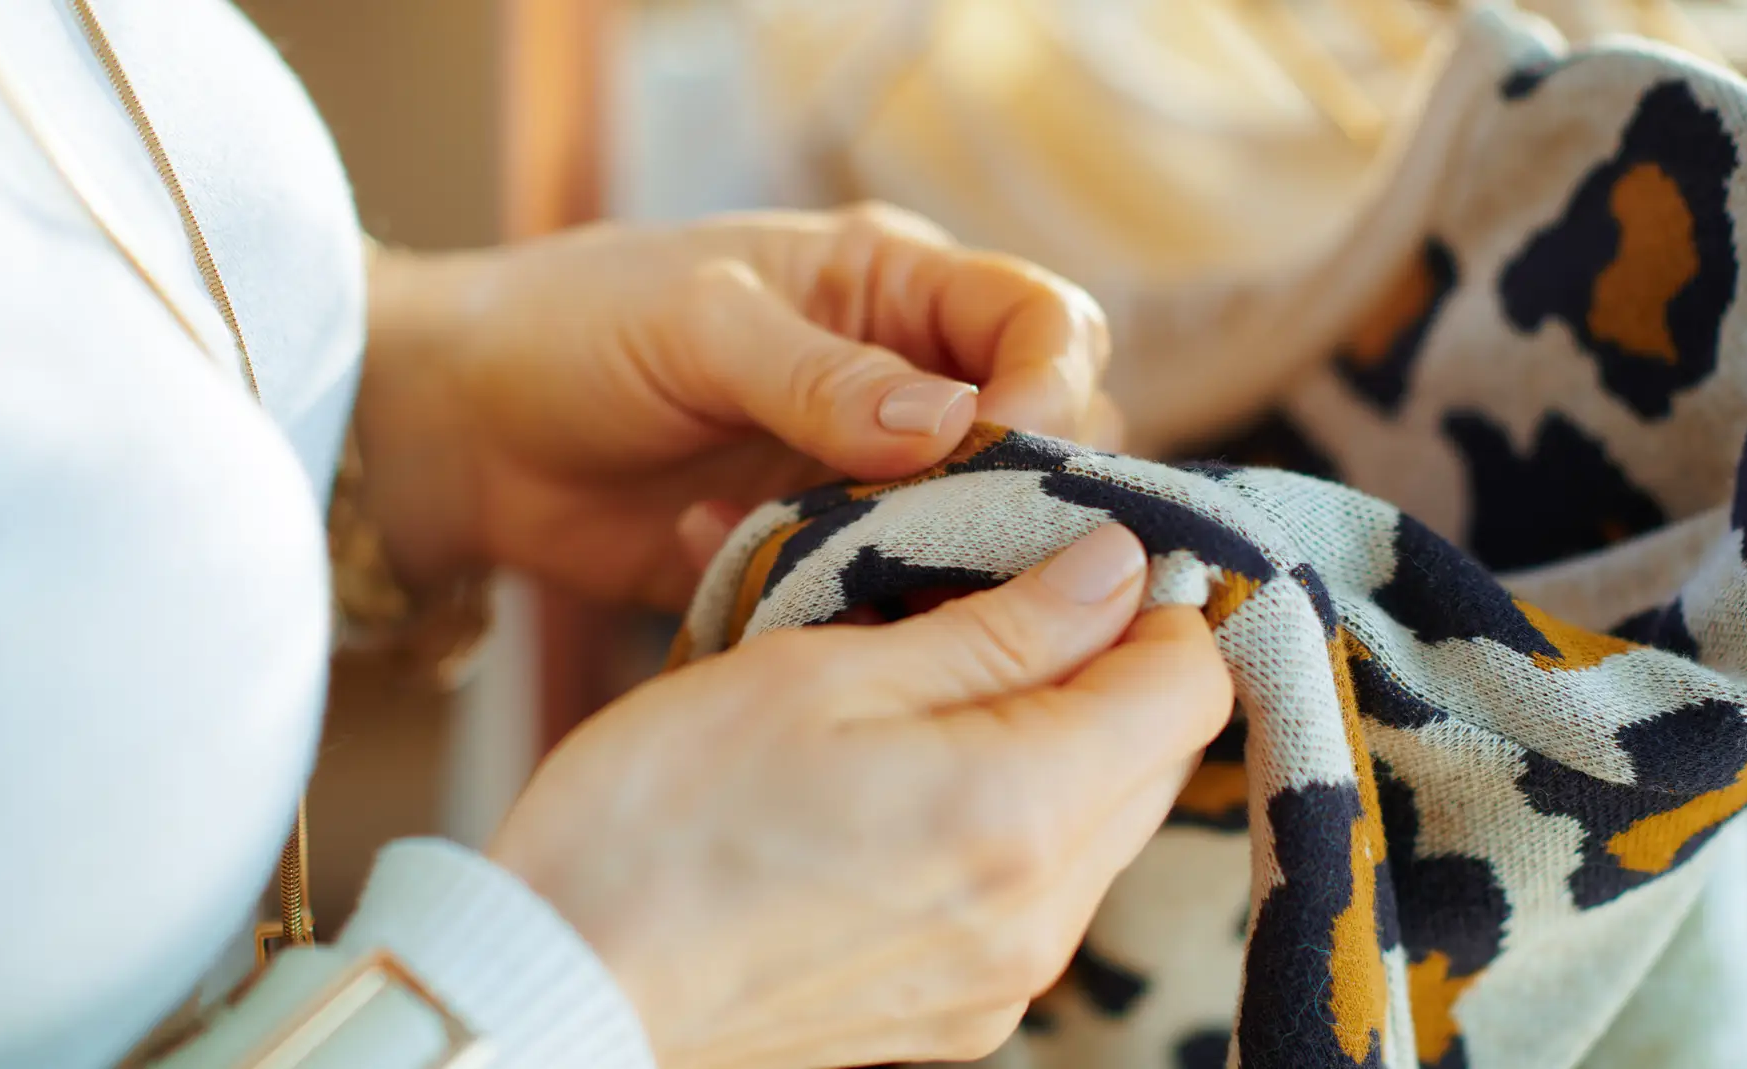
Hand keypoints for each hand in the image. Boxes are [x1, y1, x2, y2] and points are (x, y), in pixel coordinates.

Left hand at [356, 205, 1117, 608]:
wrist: (467, 435)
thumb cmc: (576, 330)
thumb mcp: (698, 327)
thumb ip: (821, 377)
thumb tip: (953, 425)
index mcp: (895, 291)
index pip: (1044, 322)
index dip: (1052, 384)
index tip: (1009, 446)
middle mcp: (906, 386)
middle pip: (1041, 441)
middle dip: (1016, 496)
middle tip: (944, 539)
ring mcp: (868, 480)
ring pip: (975, 534)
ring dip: (929, 563)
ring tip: (835, 563)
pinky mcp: (821, 558)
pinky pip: (883, 597)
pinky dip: (834, 599)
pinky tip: (723, 555)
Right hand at [486, 526, 1231, 1068]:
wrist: (556, 984)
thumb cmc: (660, 814)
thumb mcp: (823, 673)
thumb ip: (999, 627)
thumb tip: (1121, 570)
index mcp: (1021, 812)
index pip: (1190, 687)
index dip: (1156, 604)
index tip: (1081, 559)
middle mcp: (1039, 917)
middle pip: (1152, 756)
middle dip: (1101, 665)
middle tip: (991, 603)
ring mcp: (1003, 982)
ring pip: (1096, 823)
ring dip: (1049, 738)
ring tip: (928, 686)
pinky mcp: (958, 1016)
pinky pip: (1033, 892)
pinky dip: (1002, 817)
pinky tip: (903, 779)